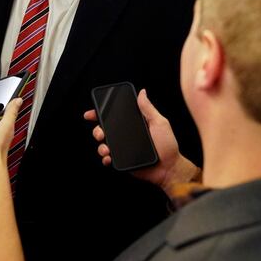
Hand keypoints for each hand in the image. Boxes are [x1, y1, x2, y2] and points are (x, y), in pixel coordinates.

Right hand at [83, 89, 199, 193]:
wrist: (169, 168)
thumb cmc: (168, 146)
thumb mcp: (159, 123)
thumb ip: (148, 108)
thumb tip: (142, 92)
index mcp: (134, 124)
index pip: (114, 116)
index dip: (101, 113)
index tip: (92, 113)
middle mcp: (126, 135)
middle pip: (104, 129)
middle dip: (97, 130)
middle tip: (101, 133)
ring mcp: (123, 148)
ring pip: (103, 144)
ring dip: (100, 146)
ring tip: (106, 148)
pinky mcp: (122, 160)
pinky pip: (108, 158)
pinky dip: (105, 158)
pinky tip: (108, 157)